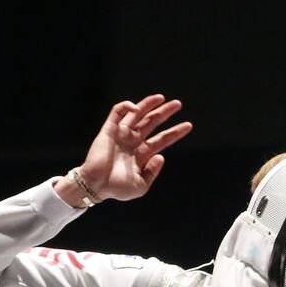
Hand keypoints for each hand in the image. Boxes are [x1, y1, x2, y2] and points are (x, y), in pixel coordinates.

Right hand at [64, 94, 192, 203]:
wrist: (96, 186)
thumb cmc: (117, 189)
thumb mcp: (141, 186)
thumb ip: (153, 172)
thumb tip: (161, 156)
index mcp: (143, 154)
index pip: (162, 139)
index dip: (175, 132)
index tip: (189, 125)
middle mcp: (134, 141)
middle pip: (152, 123)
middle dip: (165, 112)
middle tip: (178, 104)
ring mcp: (122, 134)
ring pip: (137, 115)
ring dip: (148, 104)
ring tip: (162, 97)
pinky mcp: (109, 130)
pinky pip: (117, 113)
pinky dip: (126, 107)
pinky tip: (136, 109)